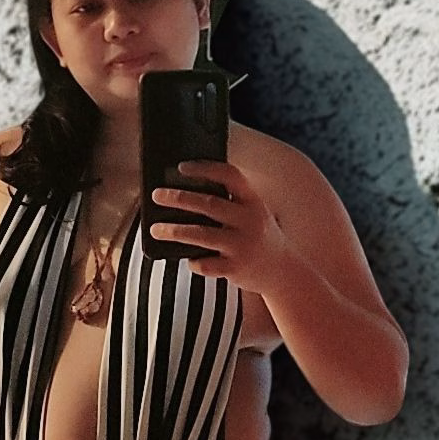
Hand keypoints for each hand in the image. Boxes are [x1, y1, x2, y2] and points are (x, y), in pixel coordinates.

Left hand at [150, 160, 291, 293]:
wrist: (283, 272)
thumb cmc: (259, 237)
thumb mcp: (254, 213)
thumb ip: (231, 202)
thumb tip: (186, 192)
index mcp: (253, 202)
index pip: (230, 175)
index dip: (204, 168)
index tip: (181, 167)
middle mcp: (249, 221)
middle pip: (208, 204)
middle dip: (178, 198)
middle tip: (156, 196)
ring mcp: (242, 246)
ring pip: (200, 235)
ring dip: (174, 231)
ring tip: (155, 229)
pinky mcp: (235, 269)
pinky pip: (205, 264)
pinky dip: (193, 262)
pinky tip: (189, 259)